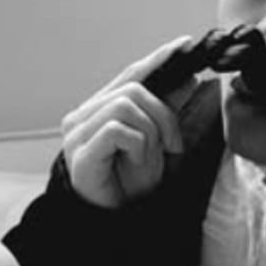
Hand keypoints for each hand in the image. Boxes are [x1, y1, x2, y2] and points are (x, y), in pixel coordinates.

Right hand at [61, 37, 190, 208]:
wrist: (116, 219)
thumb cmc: (129, 181)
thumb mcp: (156, 139)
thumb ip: (166, 108)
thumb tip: (187, 77)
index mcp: (97, 108)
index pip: (130, 75)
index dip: (158, 60)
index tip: (185, 45)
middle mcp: (81, 116)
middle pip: (133, 90)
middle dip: (163, 116)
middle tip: (172, 145)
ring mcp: (77, 134)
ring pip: (127, 106)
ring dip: (151, 133)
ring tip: (150, 157)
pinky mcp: (81, 153)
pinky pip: (119, 130)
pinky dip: (138, 145)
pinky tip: (136, 162)